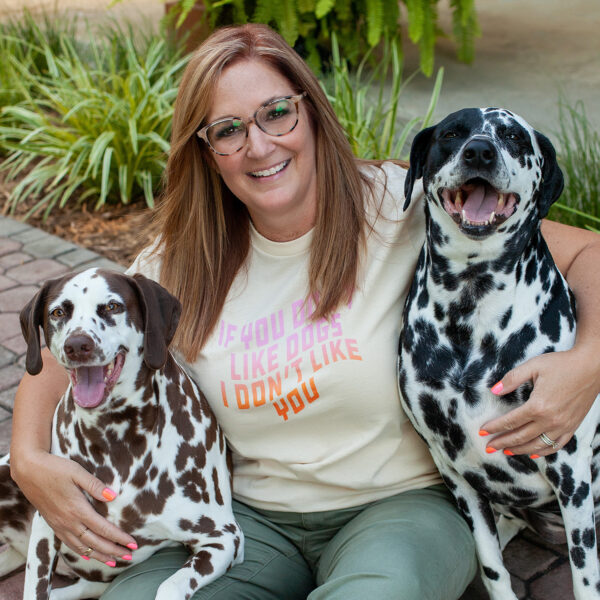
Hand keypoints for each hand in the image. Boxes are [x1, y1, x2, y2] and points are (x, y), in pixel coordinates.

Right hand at [11, 450, 136, 564]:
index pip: (103, 528)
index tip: (132, 542)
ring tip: (113, 561)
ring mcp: (59, 525)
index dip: (119, 537)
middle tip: (129, 555)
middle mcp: (68, 521)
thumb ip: (95, 485)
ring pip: (81, 547)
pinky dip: (80, 552)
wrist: (29, 472)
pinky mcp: (53, 524)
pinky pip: (69, 543)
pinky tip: (87, 555)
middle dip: (113, 550)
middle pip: (94, 542)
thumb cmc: (55, 468)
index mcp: (77, 509)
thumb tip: (113, 496)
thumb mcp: (77, 472)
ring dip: (98, 555)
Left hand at [480, 349, 599, 456]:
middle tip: (489, 447)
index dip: (494, 427)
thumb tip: (493, 390)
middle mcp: (550, 420)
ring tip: (506, 451)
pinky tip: (533, 453)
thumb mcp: (533, 366)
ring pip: (537, 445)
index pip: (510, 421)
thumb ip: (512, 379)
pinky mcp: (572, 426)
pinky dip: (543, 451)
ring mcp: (563, 426)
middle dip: (502, 442)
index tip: (482, 431)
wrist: (591, 367)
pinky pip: (556, 445)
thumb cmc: (561, 364)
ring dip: (520, 450)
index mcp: (538, 406)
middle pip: (521, 436)